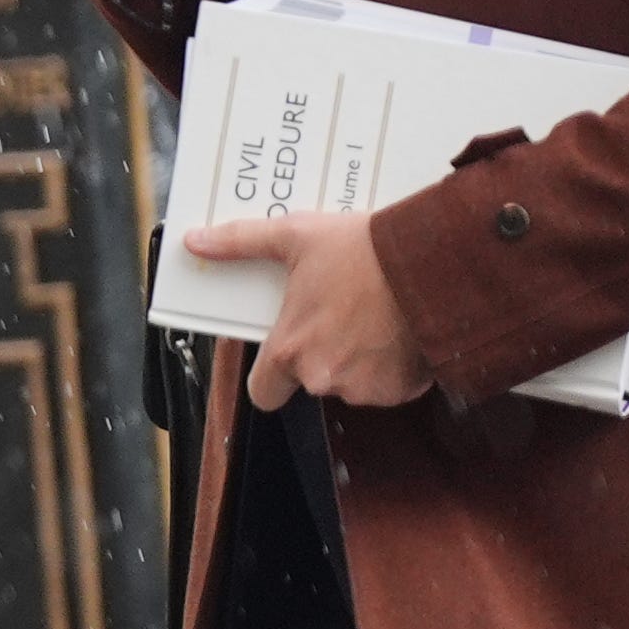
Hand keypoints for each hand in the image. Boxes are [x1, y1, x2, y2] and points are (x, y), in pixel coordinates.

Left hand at [184, 206, 428, 408]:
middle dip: (323, 357)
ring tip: (374, 319)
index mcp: (290, 350)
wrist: (434, 263)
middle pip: (311, 381)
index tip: (283, 354)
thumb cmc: (363, 250)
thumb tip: (194, 240)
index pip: (263, 392)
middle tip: (340, 319)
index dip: (271, 376)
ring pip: (354, 383)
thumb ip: (242, 243)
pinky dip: (394, 366)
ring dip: (360, 360)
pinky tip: (399, 332)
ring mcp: (365, 388)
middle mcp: (322, 377)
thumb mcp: (297, 236)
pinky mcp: (403, 390)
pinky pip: (391, 385)